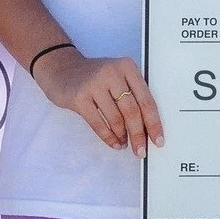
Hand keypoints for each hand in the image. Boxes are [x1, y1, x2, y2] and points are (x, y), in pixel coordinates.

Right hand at [35, 51, 163, 157]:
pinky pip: (98, 123)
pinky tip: (114, 143)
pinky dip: (108, 137)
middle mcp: (112, 73)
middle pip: (132, 111)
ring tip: (125, 144)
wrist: (61, 69)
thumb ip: (132, 95)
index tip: (158, 140)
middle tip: (141, 151)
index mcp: (127, 67)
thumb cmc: (96, 77)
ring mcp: (94, 84)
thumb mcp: (117, 77)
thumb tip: (148, 127)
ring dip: (122, 136)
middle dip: (138, 135)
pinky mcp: (79, 97)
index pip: (146, 100)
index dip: (153, 123)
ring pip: (115, 118)